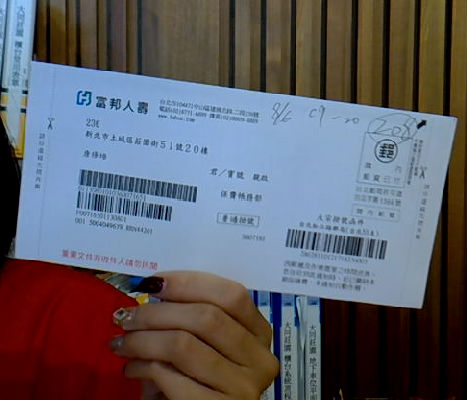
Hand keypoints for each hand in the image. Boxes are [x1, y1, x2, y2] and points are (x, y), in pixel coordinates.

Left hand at [110, 271, 278, 399]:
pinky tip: (132, 367)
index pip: (232, 295)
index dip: (189, 283)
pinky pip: (172, 377)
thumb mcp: (205, 344)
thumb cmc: (198, 377)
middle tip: (127, 316)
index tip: (152, 282)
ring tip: (122, 342)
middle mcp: (259, 359)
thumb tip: (155, 287)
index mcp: (259, 333)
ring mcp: (243, 388)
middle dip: (157, 312)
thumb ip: (193, 315)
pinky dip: (145, 367)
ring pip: (184, 345)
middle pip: (206, 317)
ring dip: (143, 339)